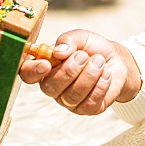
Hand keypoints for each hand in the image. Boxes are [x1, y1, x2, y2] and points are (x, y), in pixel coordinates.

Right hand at [18, 29, 141, 115]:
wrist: (117, 60)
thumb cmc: (94, 49)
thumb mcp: (82, 37)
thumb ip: (68, 40)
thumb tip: (58, 51)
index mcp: (45, 66)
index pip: (27, 74)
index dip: (33, 71)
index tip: (46, 63)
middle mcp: (53, 86)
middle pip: (50, 87)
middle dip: (70, 70)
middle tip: (84, 56)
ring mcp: (68, 100)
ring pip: (72, 95)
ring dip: (89, 76)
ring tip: (99, 61)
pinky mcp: (86, 109)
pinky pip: (89, 103)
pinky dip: (100, 86)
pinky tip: (106, 75)